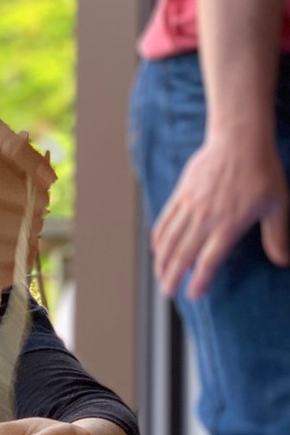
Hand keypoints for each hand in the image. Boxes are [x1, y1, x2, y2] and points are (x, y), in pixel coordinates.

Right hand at [0, 107, 55, 288]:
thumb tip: (49, 181)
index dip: (38, 194)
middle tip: (14, 206)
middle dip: (30, 217)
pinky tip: (1, 248)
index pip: (38, 200)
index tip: (25, 188)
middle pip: (29, 228)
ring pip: (16, 255)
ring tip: (6, 225)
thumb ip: (20, 147)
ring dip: (20, 242)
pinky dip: (7, 267)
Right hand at [152, 131, 289, 299]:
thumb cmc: (262, 171)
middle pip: (183, 255)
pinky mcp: (181, 196)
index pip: (209, 261)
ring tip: (159, 276)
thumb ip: (278, 236)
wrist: (240, 139)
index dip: (200, 281)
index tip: (194, 294)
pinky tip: (157, 249)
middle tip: (168, 293)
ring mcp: (190, 207)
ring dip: (162, 262)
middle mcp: (205, 219)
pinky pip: (165, 221)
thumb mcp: (279, 204)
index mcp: (229, 225)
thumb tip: (283, 262)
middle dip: (172, 277)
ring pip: (169, 241)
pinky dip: (159, 238)